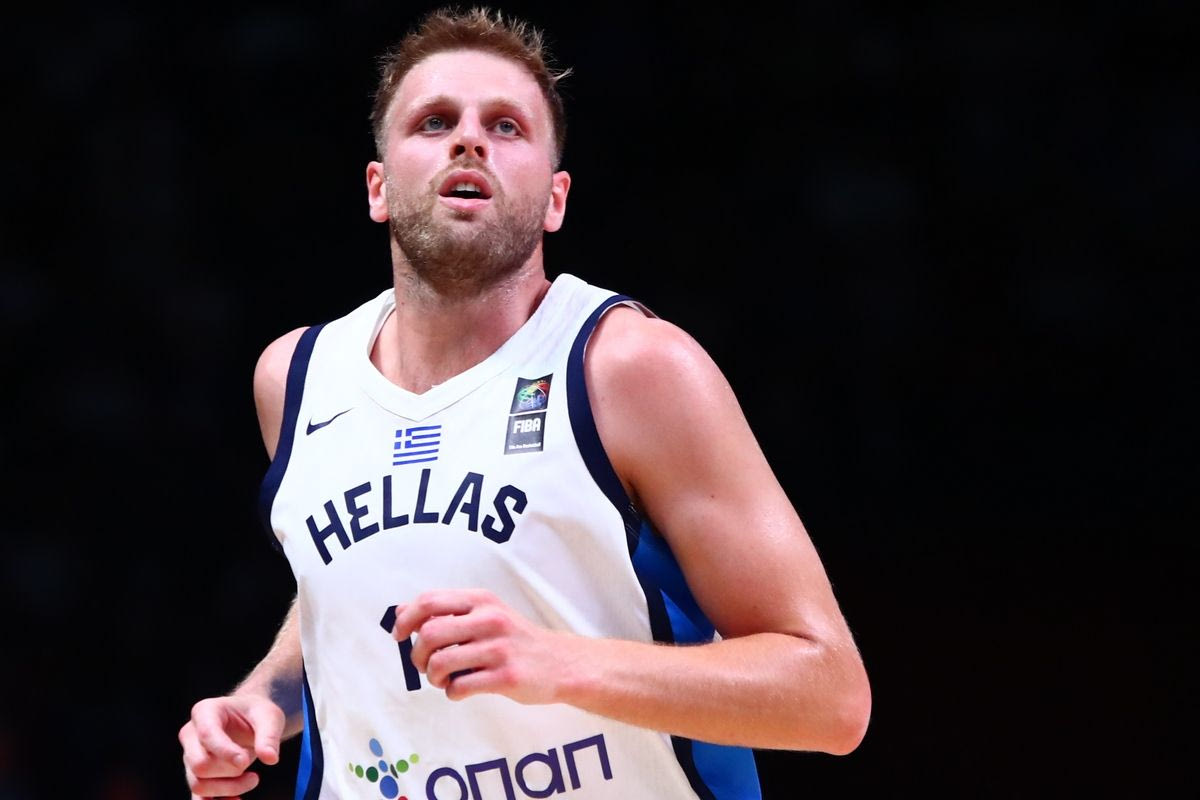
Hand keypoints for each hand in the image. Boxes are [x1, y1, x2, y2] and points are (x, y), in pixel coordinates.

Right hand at [179, 694, 283, 798]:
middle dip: (229, 770)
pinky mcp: (196, 775)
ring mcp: (190, 757)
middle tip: (249, 762)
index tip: (245, 761)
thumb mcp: (269, 716)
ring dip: (229, 787)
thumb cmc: (256, 713)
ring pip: (199, 784)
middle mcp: (191, 734)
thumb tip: (270, 758)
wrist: (249, 719)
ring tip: (253, 778)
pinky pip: (199, 798)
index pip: (207, 735)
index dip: (225, 752)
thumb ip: (269, 736)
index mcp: (205, 711)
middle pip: (200, 764)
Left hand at [392, 588, 578, 703]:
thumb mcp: (486, 613)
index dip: (405, 619)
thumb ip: (447, 611)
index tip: (399, 635)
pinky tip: (462, 689)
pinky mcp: (505, 676)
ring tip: (445, 679)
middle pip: (429, 633)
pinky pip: (459, 688)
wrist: (560, 662)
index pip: (429, 601)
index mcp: (482, 600)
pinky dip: (452, 692)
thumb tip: (400, 612)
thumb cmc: (515, 639)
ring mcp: (498, 648)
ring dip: (434, 677)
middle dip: (417, 655)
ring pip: (440, 663)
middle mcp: (490, 619)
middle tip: (425, 665)